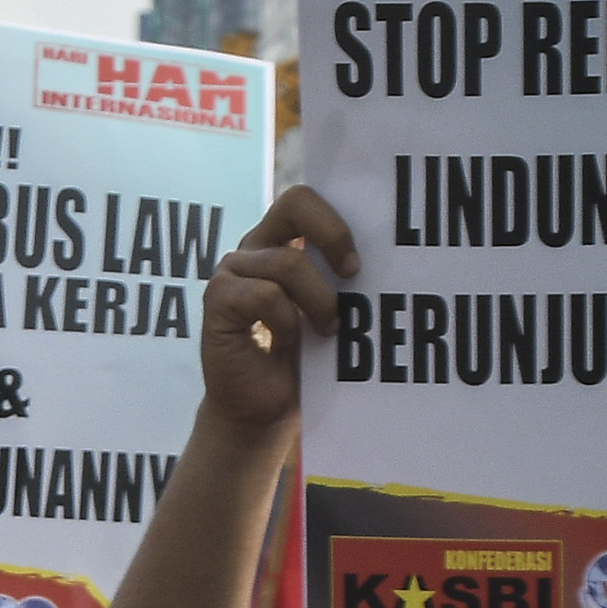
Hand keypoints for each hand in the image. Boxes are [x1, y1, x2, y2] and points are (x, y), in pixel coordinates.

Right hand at [202, 185, 356, 434]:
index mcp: (282, 242)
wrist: (263, 408)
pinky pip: (264, 295)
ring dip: (319, 301)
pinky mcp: (217, 300)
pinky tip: (289, 341)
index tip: (358, 264)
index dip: (338, 221)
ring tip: (327, 331)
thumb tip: (388, 256)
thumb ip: (341, 278)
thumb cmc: (303, 360)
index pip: (306, 199)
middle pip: (294, 202)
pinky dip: (287, 322)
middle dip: (333, 234)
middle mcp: (255, 248)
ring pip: (287, 263)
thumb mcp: (331, 310)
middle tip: (352, 274)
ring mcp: (232, 272)